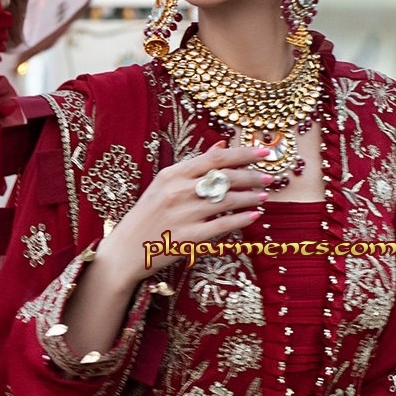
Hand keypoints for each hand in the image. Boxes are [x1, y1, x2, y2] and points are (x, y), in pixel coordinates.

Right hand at [96, 141, 272, 285]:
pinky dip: (241, 219)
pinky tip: (254, 216)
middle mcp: (178, 192)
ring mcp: (184, 215)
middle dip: (252, 177)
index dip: (244, 154)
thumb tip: (221, 146)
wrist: (127, 249)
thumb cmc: (148, 215)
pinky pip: (223, 226)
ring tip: (263, 196)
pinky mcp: (189, 238)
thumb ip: (194, 166)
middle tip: (269, 178)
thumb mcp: (165, 184)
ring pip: (227, 201)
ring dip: (251, 198)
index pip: (216, 159)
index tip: (264, 152)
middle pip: (225, 178)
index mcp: (172, 174)